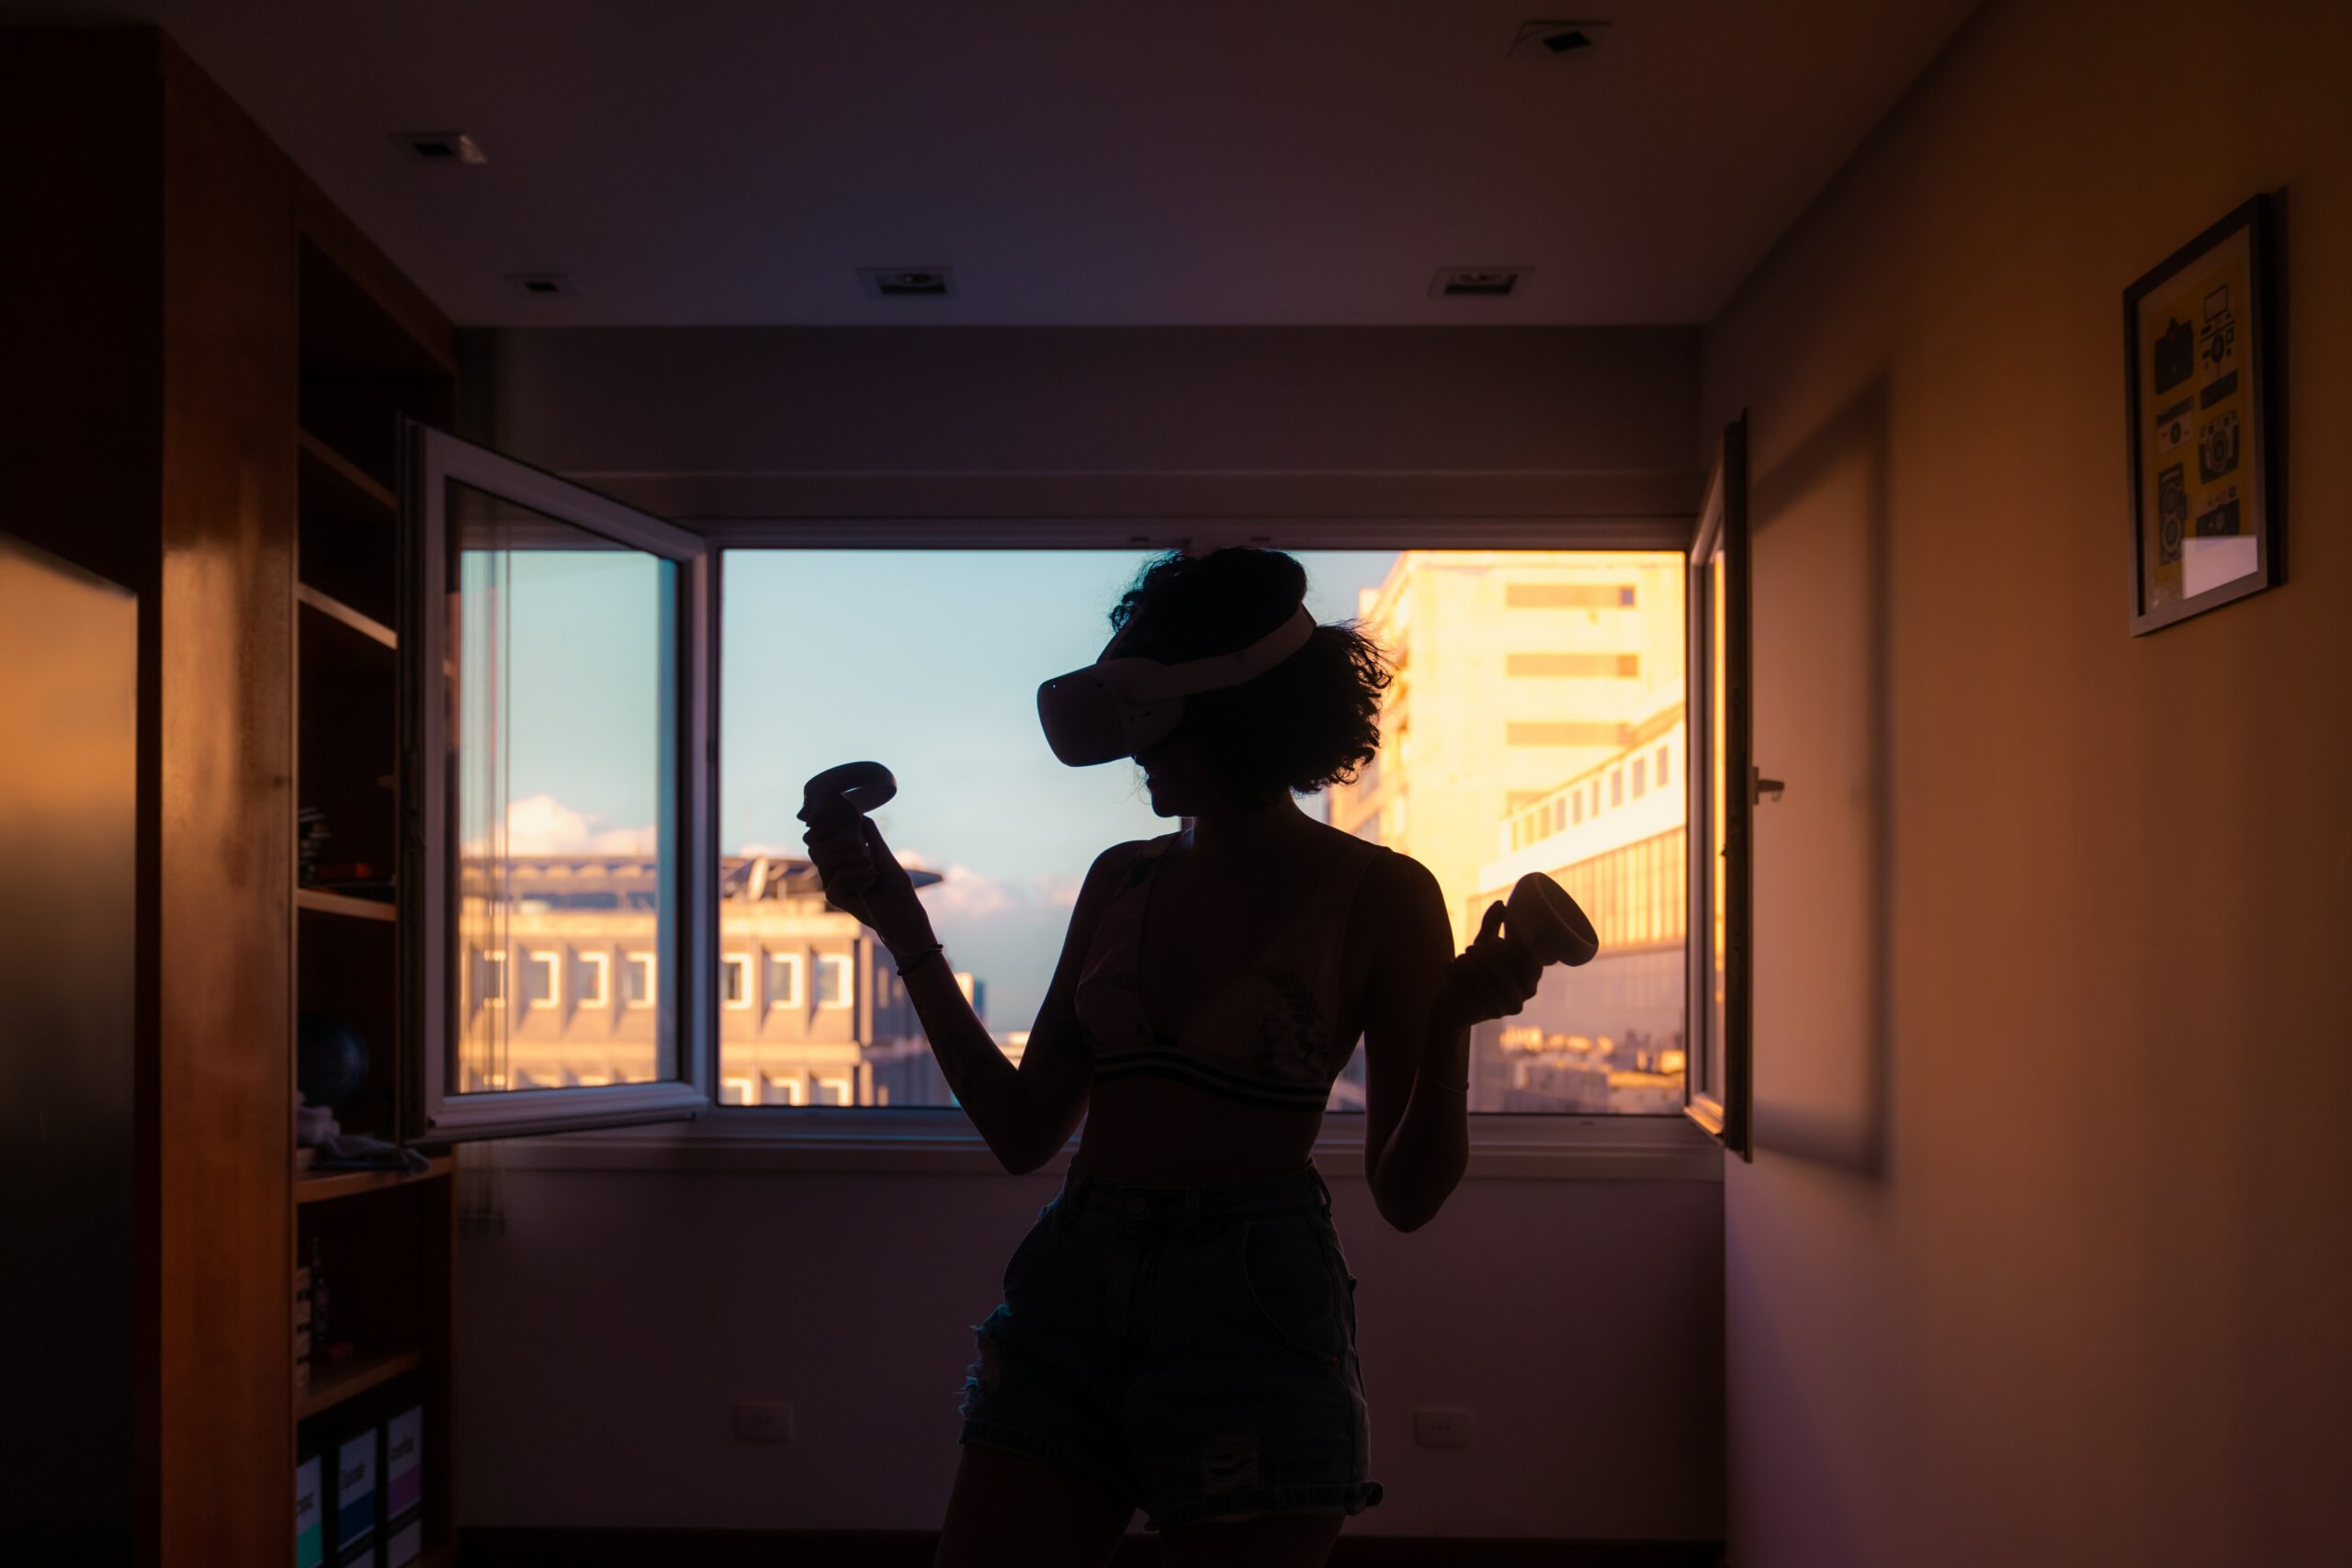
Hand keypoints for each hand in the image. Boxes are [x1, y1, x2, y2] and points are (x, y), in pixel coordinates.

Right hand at [801, 816, 933, 954]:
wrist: (904, 915)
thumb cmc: (896, 887)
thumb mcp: (883, 854)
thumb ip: (869, 835)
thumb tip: (858, 812)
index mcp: (843, 860)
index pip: (822, 840)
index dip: (827, 830)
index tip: (846, 824)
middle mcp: (834, 872)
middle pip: (816, 848)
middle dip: (838, 842)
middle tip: (862, 847)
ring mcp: (833, 886)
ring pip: (823, 860)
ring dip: (848, 856)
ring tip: (870, 862)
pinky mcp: (836, 898)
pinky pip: (836, 877)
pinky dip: (855, 873)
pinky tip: (871, 877)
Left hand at [1435, 901, 1543, 1030]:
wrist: (1452, 1009)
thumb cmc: (1474, 976)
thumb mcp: (1483, 950)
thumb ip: (1493, 928)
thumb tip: (1501, 904)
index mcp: (1527, 984)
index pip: (1532, 964)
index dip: (1521, 947)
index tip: (1505, 934)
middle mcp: (1519, 1000)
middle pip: (1506, 967)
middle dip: (1486, 953)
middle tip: (1471, 948)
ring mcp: (1501, 1009)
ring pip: (1485, 976)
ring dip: (1469, 962)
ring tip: (1460, 957)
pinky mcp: (1479, 1013)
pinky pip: (1468, 986)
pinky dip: (1455, 972)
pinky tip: (1447, 965)